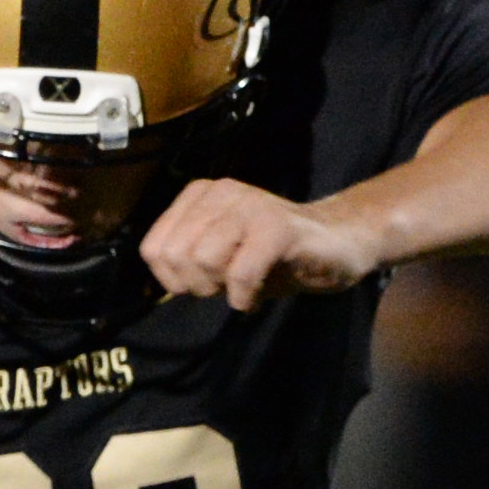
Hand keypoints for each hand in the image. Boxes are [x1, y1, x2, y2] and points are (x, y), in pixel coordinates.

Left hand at [140, 178, 381, 311]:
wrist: (334, 244)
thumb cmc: (271, 255)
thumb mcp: (217, 256)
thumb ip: (185, 261)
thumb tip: (161, 279)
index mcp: (200, 196)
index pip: (154, 248)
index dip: (171, 279)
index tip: (203, 280)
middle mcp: (222, 192)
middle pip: (176, 255)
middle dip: (195, 284)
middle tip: (224, 284)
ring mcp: (250, 205)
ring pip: (203, 259)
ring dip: (220, 287)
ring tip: (242, 286)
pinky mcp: (278, 226)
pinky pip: (241, 272)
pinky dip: (242, 295)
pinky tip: (252, 296)